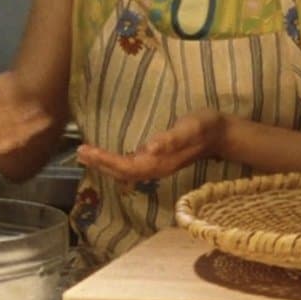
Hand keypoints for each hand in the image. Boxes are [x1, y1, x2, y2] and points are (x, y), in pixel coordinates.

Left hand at [76, 109, 228, 185]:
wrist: (221, 134)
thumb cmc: (205, 127)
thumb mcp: (190, 128)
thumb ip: (171, 139)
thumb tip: (150, 148)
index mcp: (159, 163)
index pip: (125, 166)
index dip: (105, 161)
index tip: (87, 151)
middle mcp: (155, 168)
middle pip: (121, 172)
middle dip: (99, 163)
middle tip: (79, 151)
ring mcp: (156, 166)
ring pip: (124, 171)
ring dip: (104, 164)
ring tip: (86, 155)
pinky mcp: (156, 160)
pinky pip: (130, 166)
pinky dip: (113, 162)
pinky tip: (105, 156)